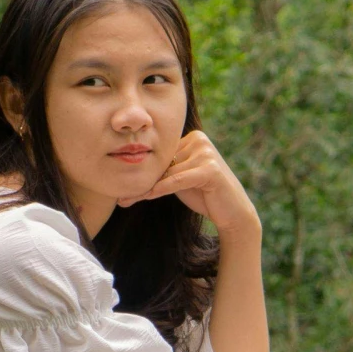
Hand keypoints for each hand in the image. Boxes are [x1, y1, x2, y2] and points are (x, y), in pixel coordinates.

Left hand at [132, 129, 258, 237]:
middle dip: (142, 181)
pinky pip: (178, 179)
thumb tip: (130, 171)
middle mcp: (199, 140)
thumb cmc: (205, 196)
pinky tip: (146, 196)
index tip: (119, 185)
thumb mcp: (180, 179)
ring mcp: (206, 152)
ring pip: (167, 173)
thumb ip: (164, 171)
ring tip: (126, 200)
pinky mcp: (210, 169)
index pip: (161, 155)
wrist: (233, 213)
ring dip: (147, 189)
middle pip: (162, 163)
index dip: (142, 171)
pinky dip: (161, 189)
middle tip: (120, 197)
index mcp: (192, 138)